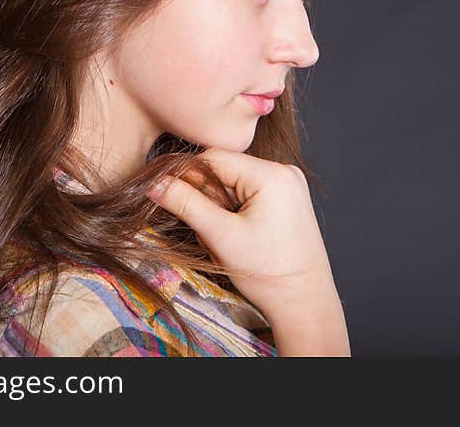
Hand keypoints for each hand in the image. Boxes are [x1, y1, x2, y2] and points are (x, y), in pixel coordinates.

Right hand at [147, 147, 338, 322]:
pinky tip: (239, 237)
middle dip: (208, 200)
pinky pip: (248, 193)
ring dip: (219, 209)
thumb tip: (155, 183)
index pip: (214, 158)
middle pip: (225, 171)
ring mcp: (288, 184)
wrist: (304, 301)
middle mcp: (284, 171)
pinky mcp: (288, 198)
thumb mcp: (220, 236)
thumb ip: (186, 204)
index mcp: (272, 174)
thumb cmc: (268, 273)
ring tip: (226, 241)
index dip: (187, 176)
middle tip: (208, 232)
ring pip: (234, 184)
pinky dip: (234, 212)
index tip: (170, 198)